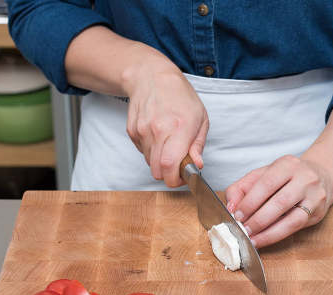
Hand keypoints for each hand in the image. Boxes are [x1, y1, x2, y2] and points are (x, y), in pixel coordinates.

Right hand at [64, 26, 208, 186]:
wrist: (152, 77)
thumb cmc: (180, 97)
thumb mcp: (201, 118)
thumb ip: (198, 145)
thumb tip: (196, 165)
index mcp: (179, 128)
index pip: (170, 167)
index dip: (175, 180)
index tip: (183, 177)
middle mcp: (158, 131)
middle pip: (158, 171)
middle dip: (168, 174)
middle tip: (177, 165)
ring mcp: (142, 131)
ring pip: (150, 163)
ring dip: (160, 161)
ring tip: (168, 144)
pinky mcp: (132, 132)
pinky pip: (142, 152)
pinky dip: (151, 150)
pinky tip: (158, 135)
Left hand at [225, 155, 332, 247]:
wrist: (321, 176)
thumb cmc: (287, 177)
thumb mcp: (263, 174)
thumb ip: (242, 187)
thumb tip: (231, 207)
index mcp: (287, 164)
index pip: (266, 183)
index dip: (250, 202)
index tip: (237, 215)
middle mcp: (305, 178)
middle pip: (279, 202)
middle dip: (258, 219)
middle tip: (243, 229)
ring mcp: (315, 196)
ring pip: (291, 218)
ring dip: (268, 232)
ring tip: (252, 239)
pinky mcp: (318, 212)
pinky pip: (296, 227)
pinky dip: (277, 235)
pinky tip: (264, 239)